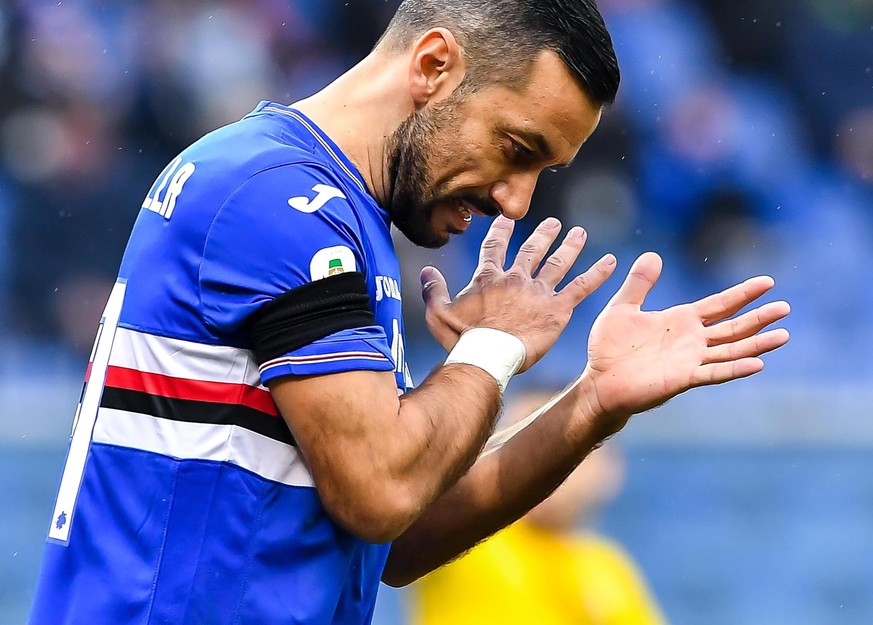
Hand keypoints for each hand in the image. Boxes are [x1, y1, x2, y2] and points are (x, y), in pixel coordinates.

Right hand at [420, 216, 616, 371]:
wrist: (487, 355)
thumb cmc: (461, 338)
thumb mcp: (438, 312)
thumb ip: (432, 289)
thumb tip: (426, 271)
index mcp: (489, 278)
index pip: (495, 247)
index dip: (501, 231)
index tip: (507, 219)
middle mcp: (516, 278)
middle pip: (532, 250)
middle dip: (543, 235)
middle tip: (554, 223)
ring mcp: (538, 292)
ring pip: (558, 263)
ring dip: (570, 246)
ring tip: (579, 233)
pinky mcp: (557, 310)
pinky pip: (581, 287)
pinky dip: (598, 274)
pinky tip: (612, 262)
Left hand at [583, 252, 789, 423]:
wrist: (599, 381)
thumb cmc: (610, 348)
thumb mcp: (623, 308)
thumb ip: (639, 284)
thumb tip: (653, 254)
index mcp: (681, 320)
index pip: (720, 304)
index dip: (743, 293)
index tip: (768, 282)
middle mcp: (692, 340)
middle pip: (733, 326)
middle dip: (759, 317)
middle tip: (786, 307)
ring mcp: (690, 360)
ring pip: (731, 349)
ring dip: (757, 343)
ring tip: (784, 335)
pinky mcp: (682, 378)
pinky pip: (714, 372)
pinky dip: (735, 368)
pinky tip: (758, 363)